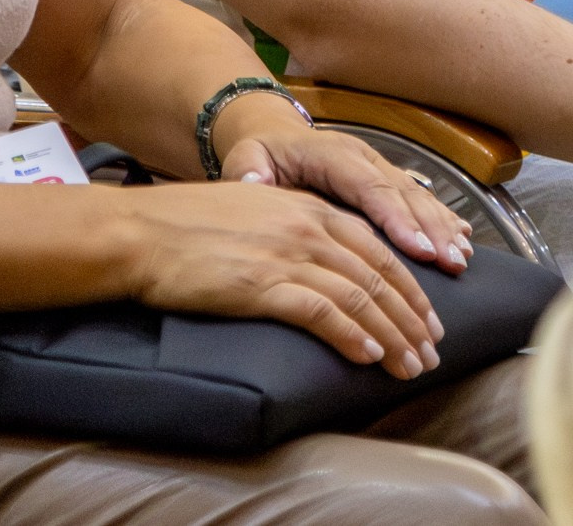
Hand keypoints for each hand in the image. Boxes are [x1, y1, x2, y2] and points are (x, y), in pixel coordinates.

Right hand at [124, 180, 445, 380]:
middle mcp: (307, 227)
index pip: (376, 249)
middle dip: (412, 316)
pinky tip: (369, 356)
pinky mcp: (263, 283)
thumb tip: (321, 266)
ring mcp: (287, 254)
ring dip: (392, 335)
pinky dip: (352, 335)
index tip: (426, 317)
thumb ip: (292, 232)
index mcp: (308, 208)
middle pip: (379, 275)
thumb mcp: (254, 215)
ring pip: (360, 296)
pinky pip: (322, 312)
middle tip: (432, 350)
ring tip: (411, 365)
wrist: (140, 232)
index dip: (408, 286)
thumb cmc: (186, 228)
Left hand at [215, 100, 474, 273]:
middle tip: (451, 261)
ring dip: (442, 227)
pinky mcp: (387, 179)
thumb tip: (252, 179)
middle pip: (403, 193)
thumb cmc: (261, 156)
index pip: (369, 186)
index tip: (418, 249)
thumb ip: (247, 169)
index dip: (396, 217)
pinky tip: (463, 241)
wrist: (274, 135)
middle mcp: (364, 158)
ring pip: (418, 196)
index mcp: (333, 154)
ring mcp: (379, 167)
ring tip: (461, 258)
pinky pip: (420, 199)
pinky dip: (443, 220)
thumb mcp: (246, 158)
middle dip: (431, 229)